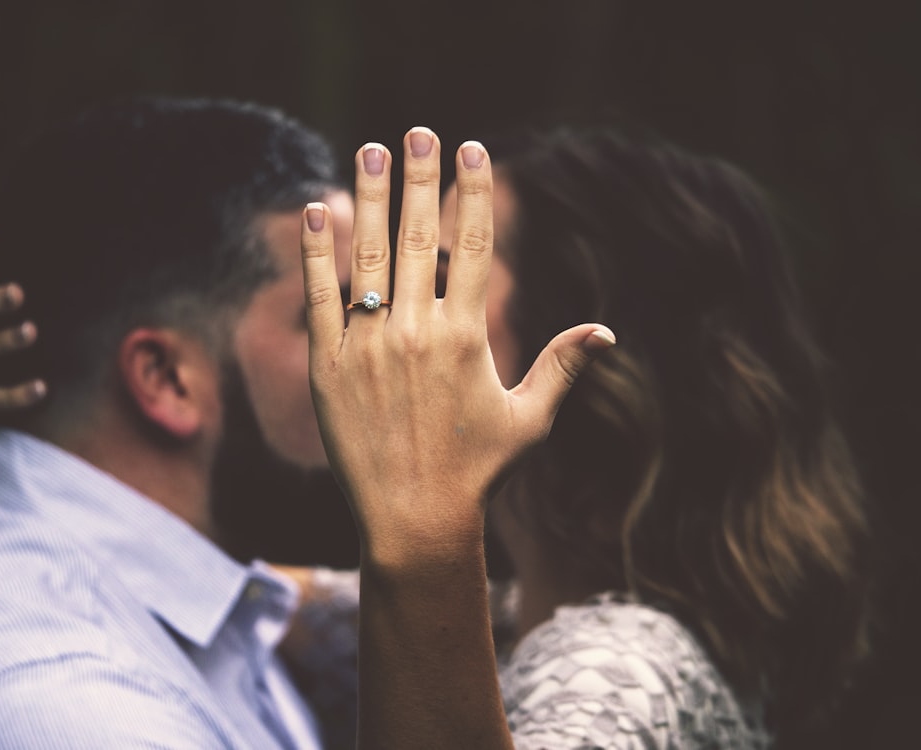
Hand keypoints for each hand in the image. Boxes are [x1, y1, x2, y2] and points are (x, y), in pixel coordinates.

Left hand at [300, 128, 614, 567]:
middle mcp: (416, 331)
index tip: (471, 150)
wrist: (414, 519)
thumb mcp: (530, 419)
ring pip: (367, 256)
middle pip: (417, 235)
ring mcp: (367, 346)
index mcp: (467, 336)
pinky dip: (316, 253)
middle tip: (417, 131)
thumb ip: (562, 367)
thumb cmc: (478, 472)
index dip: (472, 192)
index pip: (471, 246)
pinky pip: (320, 297)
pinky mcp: (327, 367)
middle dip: (418, 177)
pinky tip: (314, 211)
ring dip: (367, 196)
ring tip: (369, 149)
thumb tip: (606, 331)